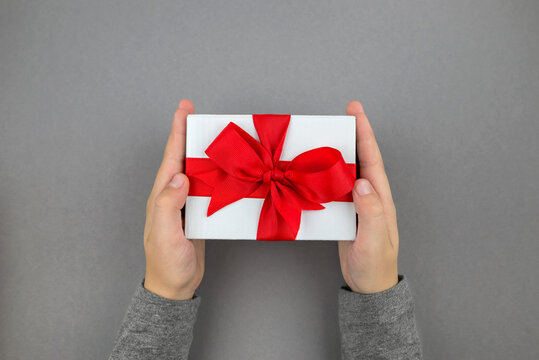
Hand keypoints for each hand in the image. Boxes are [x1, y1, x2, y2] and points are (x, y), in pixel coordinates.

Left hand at [143, 99, 204, 299]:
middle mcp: (173, 194)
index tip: (184, 108)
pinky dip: (217, 175)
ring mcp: (186, 203)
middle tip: (200, 113)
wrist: (175, 286)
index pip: (171, 156)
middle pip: (183, 157)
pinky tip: (228, 170)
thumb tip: (181, 176)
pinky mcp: (198, 213)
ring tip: (218, 136)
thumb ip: (169, 205)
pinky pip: (208, 188)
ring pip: (198, 170)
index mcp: (162, 195)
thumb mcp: (165, 234)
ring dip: (206, 152)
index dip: (177, 131)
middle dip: (190, 133)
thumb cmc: (166, 263)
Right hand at [338, 101, 398, 293]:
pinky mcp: (344, 213)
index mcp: (380, 198)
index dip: (364, 133)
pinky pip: (334, 187)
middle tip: (340, 114)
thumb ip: (370, 211)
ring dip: (336, 151)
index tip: (356, 111)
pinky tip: (314, 170)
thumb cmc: (375, 265)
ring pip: (345, 170)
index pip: (372, 159)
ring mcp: (356, 203)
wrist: (368, 285)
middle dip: (352, 134)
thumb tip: (360, 182)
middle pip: (360, 158)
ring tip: (323, 135)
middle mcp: (369, 195)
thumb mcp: (374, 240)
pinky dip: (325, 174)